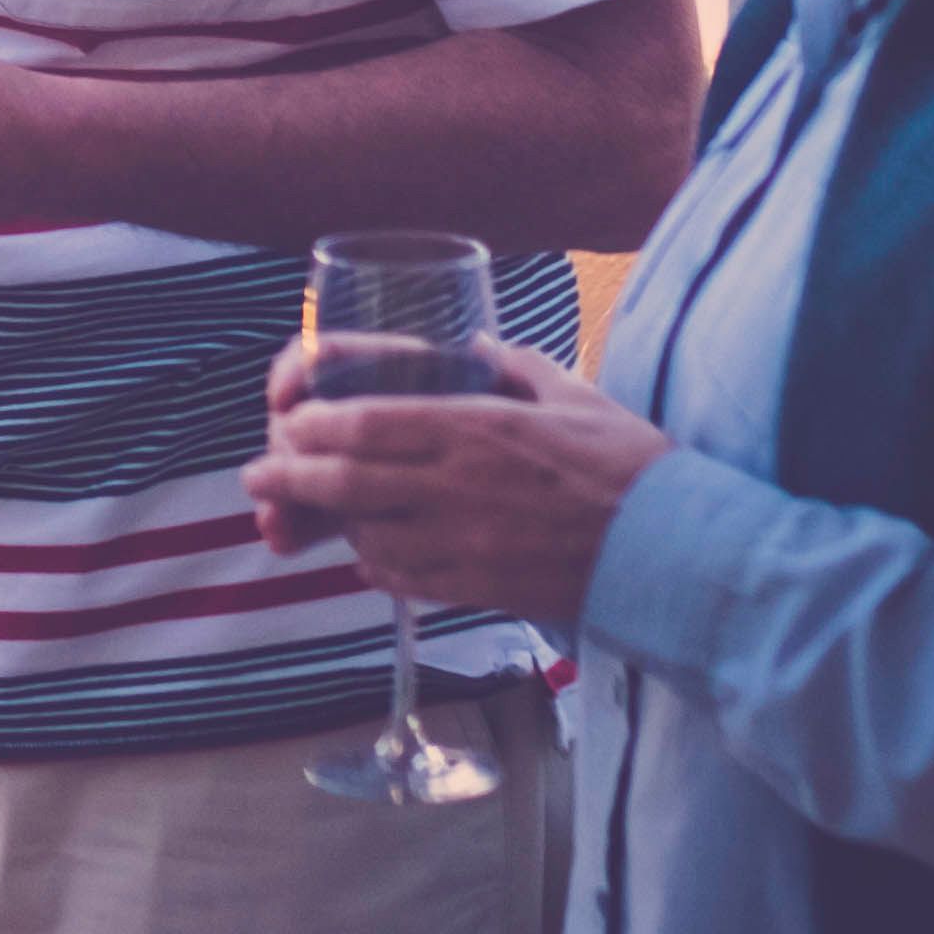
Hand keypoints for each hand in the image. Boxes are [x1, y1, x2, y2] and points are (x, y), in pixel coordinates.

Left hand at [237, 344, 670, 627]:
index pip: (365, 421)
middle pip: (346, 480)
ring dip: (331, 522)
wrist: (676, 550)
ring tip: (308, 513)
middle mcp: (459, 484)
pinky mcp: (478, 587)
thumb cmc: (627, 465)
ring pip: (366, 533)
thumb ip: (510, 366)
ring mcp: (465, 541)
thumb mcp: (569, 392)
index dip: (310, 423)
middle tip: (258, 474)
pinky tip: (371, 552)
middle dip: (288, 475)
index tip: (286, 418)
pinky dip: (375, 564)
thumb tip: (470, 345)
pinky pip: (403, 577)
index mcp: (476, 426)